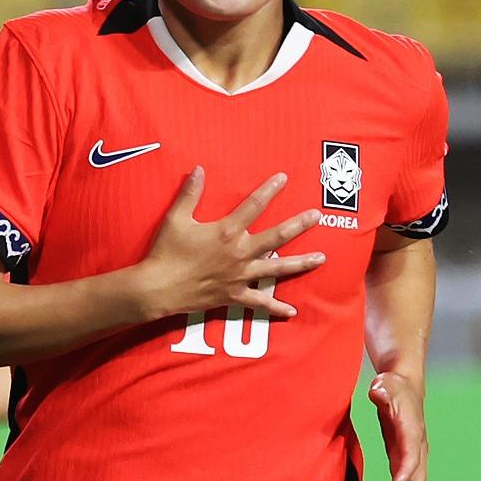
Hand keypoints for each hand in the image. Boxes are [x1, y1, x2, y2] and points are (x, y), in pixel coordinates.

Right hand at [136, 169, 325, 320]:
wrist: (159, 288)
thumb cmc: (166, 252)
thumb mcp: (176, 218)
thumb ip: (190, 193)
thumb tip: (199, 169)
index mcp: (227, 231)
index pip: (254, 205)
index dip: (270, 190)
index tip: (284, 178)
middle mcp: (239, 252)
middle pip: (277, 236)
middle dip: (299, 225)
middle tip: (317, 216)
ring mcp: (240, 276)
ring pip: (277, 268)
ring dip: (300, 263)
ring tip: (321, 258)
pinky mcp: (234, 295)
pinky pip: (259, 302)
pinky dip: (276, 307)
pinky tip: (292, 311)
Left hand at [369, 371, 427, 480]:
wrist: (404, 387)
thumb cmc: (392, 386)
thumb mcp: (385, 384)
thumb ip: (382, 390)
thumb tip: (377, 391)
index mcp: (412, 430)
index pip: (411, 454)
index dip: (406, 471)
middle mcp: (417, 447)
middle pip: (417, 478)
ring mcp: (413, 455)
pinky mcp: (404, 460)